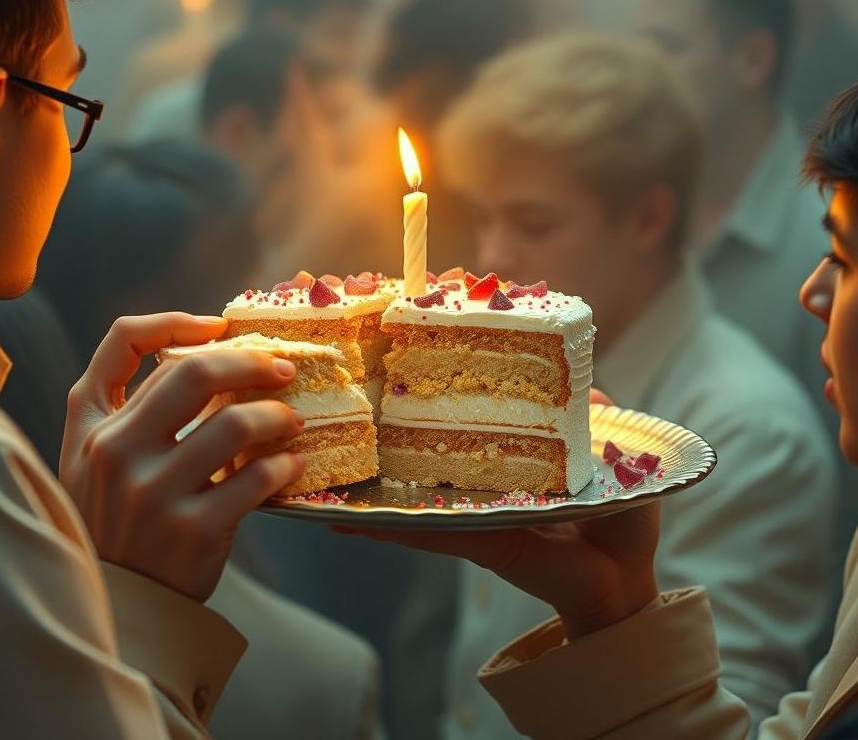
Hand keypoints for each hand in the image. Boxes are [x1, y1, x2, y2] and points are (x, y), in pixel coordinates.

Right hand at [60, 313, 304, 601]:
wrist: (120, 607)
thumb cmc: (115, 520)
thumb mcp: (91, 460)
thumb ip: (124, 407)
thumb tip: (206, 350)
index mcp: (91, 427)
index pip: (123, 342)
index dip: (175, 321)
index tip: (222, 326)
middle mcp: (116, 453)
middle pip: (195, 373)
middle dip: (250, 361)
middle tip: (281, 369)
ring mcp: (154, 494)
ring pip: (236, 423)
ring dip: (278, 415)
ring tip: (293, 420)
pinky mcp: (194, 531)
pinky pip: (257, 477)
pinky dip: (285, 464)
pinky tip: (292, 463)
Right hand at [338, 389, 659, 639]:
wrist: (628, 579)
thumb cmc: (624, 517)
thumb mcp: (615, 453)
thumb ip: (598, 416)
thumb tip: (585, 383)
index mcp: (515, 458)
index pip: (472, 423)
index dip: (441, 400)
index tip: (404, 372)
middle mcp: (486, 483)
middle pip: (431, 456)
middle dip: (389, 440)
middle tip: (346, 412)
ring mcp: (476, 514)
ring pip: (415, 497)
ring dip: (371, 490)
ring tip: (324, 473)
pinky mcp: (477, 542)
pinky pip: (428, 534)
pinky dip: (388, 531)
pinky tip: (347, 527)